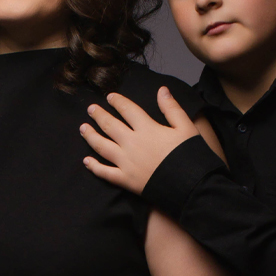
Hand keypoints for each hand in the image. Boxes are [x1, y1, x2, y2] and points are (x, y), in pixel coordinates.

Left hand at [80, 86, 200, 193]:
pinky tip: (86, 160)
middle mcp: (132, 143)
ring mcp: (127, 163)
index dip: (117, 101)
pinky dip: (94, 166)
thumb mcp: (186, 127)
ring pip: (102, 146)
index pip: (128, 110)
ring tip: (83, 128)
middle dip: (99, 115)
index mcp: (147, 129)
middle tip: (90, 109)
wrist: (191, 185)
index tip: (109, 97)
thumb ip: (172, 108)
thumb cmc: (190, 155)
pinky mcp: (126, 180)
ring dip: (91, 136)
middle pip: (110, 125)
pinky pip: (105, 172)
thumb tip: (162, 90)